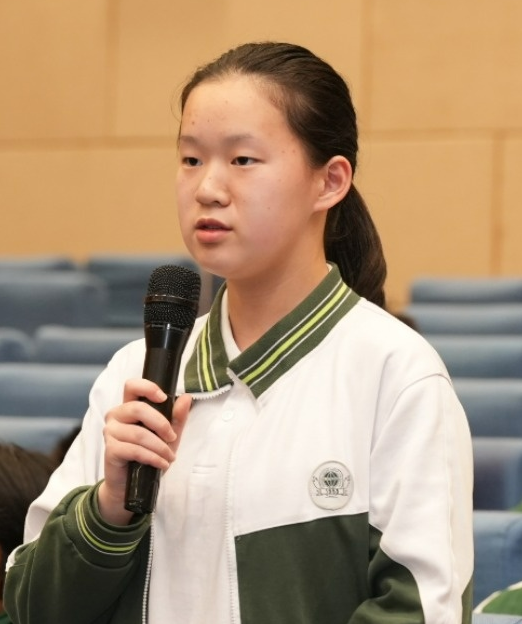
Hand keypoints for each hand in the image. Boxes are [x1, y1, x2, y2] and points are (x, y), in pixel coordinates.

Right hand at [98, 379, 191, 524]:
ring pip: (139, 433)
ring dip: (160, 447)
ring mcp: (110, 432)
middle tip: (172, 437)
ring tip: (170, 457)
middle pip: (137, 408)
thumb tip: (187, 397)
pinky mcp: (110, 450)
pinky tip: (162, 464)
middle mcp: (116, 415)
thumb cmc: (148, 455)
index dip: (147, 388)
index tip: (163, 398)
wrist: (131, 485)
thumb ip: (177, 417)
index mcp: (129, 406)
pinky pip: (134, 450)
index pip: (132, 386)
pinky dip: (153, 457)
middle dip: (161, 424)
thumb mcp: (168, 436)